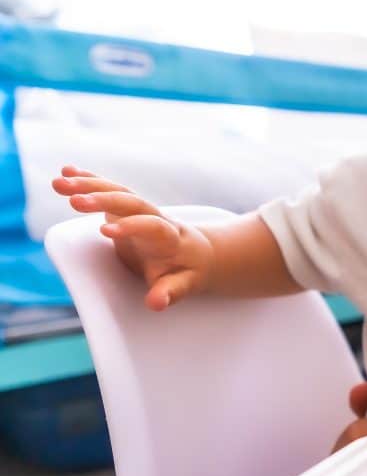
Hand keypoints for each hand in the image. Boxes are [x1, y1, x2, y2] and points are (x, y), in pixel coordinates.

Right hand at [52, 166, 213, 309]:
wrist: (197, 252)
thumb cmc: (189, 270)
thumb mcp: (185, 284)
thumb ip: (171, 291)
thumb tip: (156, 303)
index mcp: (170, 237)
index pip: (153, 226)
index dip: (132, 226)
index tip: (105, 231)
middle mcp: (156, 217)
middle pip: (132, 202)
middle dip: (104, 200)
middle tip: (74, 201)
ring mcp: (140, 210)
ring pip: (117, 192)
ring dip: (89, 186)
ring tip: (59, 184)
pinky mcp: (126, 209)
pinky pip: (109, 190)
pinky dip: (89, 180)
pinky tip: (66, 172)